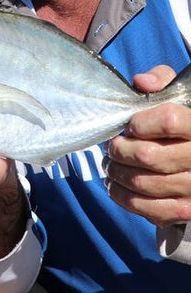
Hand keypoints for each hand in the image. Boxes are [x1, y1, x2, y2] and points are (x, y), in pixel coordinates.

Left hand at [106, 65, 190, 225]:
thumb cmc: (184, 123)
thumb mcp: (180, 96)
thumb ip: (162, 82)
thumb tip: (141, 82)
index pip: (168, 120)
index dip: (140, 123)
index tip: (130, 125)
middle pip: (148, 155)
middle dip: (119, 151)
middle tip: (112, 148)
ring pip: (142, 183)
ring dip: (116, 174)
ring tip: (110, 165)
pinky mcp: (188, 210)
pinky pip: (148, 209)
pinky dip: (123, 197)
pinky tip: (115, 186)